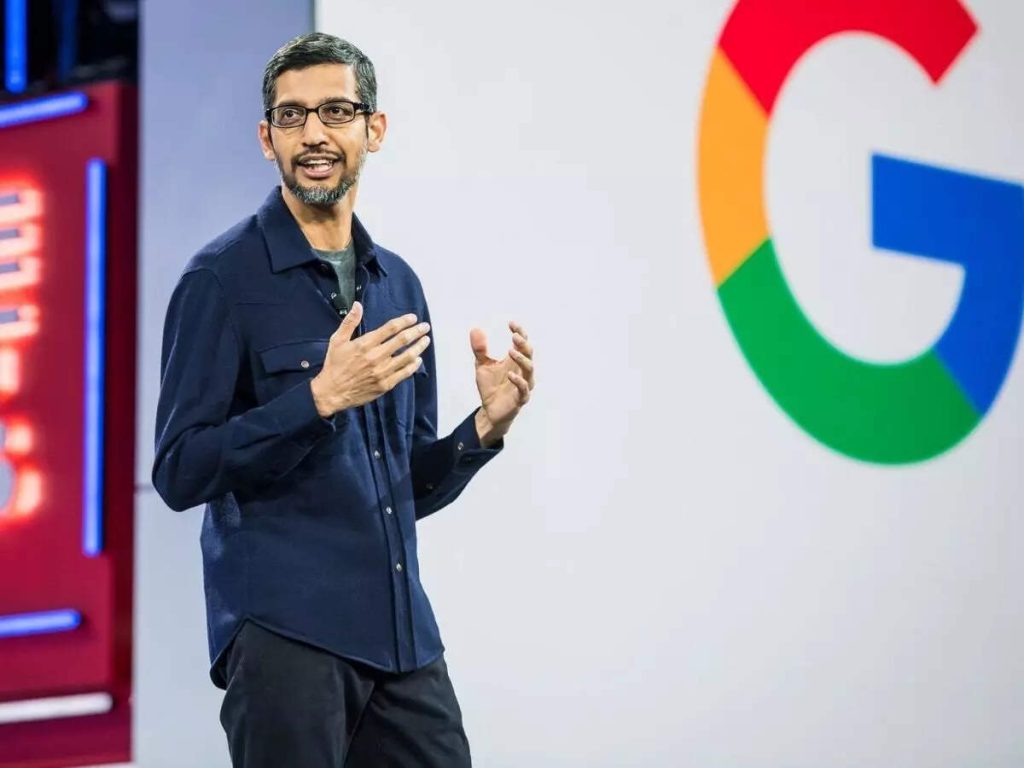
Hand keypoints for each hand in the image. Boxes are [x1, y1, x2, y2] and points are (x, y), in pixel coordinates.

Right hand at [310, 302, 431, 416]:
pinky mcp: (386, 384)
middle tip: (425, 326)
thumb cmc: (334, 365)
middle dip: (416, 331)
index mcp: (365, 344)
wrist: (331, 393)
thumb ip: (349, 322)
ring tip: (426, 340)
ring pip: (407, 356)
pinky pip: (404, 373)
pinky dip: (413, 365)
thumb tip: (358, 305)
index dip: (404, 321)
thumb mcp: (337, 341)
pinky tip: (418, 359)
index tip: (413, 317)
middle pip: (403, 340)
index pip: (390, 328)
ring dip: (419, 347)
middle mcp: (376, 356)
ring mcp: (382, 371)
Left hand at [471, 321, 534, 445]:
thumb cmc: (490, 387)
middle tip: (515, 335)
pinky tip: (510, 374)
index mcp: (515, 361)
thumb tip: (475, 328)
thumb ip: (480, 349)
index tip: (511, 323)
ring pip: (530, 369)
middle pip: (529, 353)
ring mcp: (523, 384)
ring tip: (511, 351)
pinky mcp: (520, 398)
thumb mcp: (481, 365)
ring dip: (522, 359)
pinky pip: (523, 389)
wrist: (489, 411)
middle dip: (523, 344)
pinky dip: (519, 381)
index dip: (520, 332)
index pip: (522, 343)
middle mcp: (522, 371)